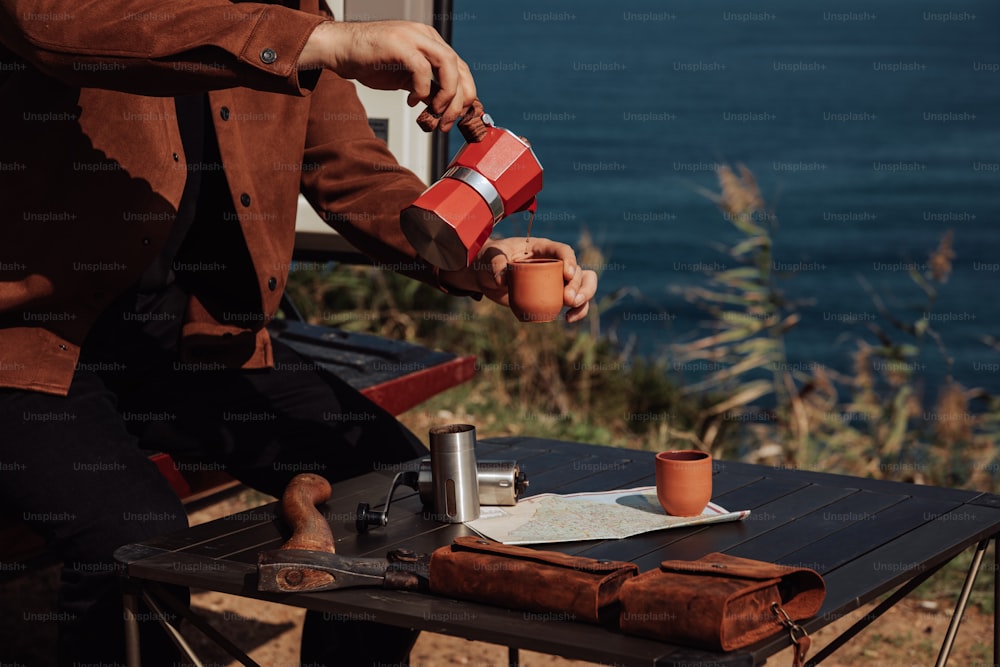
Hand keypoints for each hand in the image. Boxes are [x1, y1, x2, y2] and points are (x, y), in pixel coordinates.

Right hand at [300, 20, 475, 130]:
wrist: (341, 50)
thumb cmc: (370, 62)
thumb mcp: (406, 79)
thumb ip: (426, 88)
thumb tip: (444, 108)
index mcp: (431, 43)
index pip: (461, 69)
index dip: (465, 94)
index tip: (460, 116)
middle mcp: (426, 37)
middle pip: (459, 68)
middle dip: (459, 100)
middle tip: (448, 121)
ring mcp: (413, 37)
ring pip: (448, 65)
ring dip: (446, 95)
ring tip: (435, 112)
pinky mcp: (399, 44)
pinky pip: (422, 69)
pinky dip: (422, 90)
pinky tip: (412, 101)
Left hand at [441, 237, 598, 323]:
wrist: (486, 276)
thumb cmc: (489, 259)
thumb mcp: (490, 258)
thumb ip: (496, 264)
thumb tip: (503, 279)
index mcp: (543, 248)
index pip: (563, 250)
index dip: (570, 260)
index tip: (567, 274)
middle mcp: (555, 262)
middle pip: (578, 270)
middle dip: (579, 285)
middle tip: (568, 299)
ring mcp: (557, 280)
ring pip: (583, 285)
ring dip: (584, 297)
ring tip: (571, 308)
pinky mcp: (554, 295)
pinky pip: (574, 303)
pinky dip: (577, 311)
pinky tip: (568, 319)